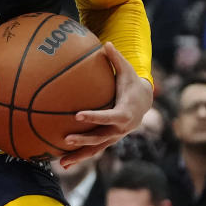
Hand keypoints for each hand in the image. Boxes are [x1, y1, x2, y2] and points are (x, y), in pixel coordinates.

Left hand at [61, 43, 152, 167]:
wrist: (144, 103)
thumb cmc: (131, 83)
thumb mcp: (127, 71)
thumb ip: (116, 58)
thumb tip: (106, 42)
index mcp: (123, 113)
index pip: (107, 117)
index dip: (94, 117)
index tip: (78, 115)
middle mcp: (119, 130)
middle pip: (100, 138)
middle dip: (83, 140)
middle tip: (66, 139)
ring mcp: (113, 138)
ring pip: (95, 150)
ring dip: (79, 156)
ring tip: (61, 163)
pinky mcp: (108, 141)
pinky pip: (93, 151)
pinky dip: (80, 157)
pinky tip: (62, 161)